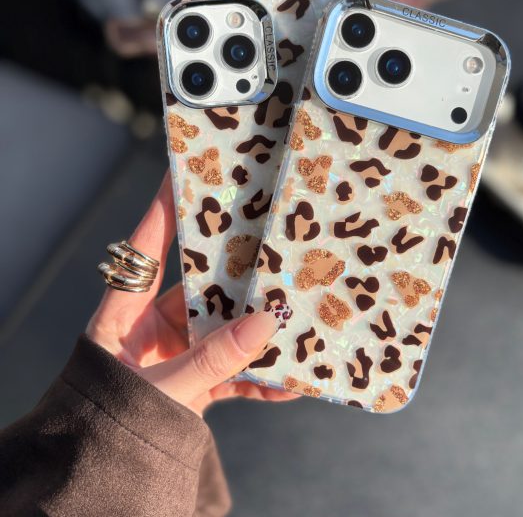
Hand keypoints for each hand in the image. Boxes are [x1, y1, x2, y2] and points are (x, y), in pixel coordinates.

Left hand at [86, 172, 295, 414]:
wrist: (106, 473)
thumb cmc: (109, 425)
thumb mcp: (157, 391)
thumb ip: (210, 361)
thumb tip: (265, 322)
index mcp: (123, 317)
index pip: (144, 252)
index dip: (160, 211)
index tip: (179, 171)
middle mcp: (152, 328)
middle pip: (200, 287)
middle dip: (236, 274)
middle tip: (268, 245)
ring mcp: (178, 353)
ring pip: (225, 328)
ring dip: (258, 328)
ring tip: (294, 315)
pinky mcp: (196, 381)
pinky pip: (234, 370)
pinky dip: (260, 377)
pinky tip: (290, 381)